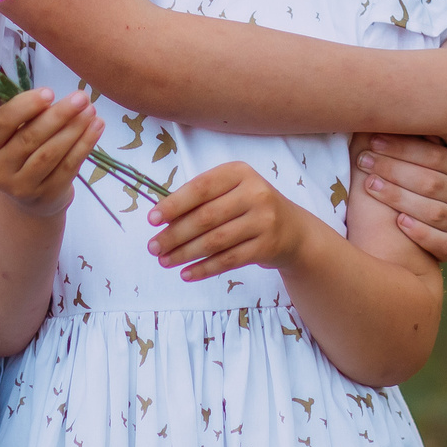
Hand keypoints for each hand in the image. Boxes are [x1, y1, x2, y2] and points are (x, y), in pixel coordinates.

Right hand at [0, 87, 103, 219]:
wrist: (29, 199)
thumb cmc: (23, 153)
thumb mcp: (15, 135)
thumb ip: (29, 117)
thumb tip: (58, 99)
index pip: (1, 123)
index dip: (24, 106)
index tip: (49, 92)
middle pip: (29, 138)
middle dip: (58, 115)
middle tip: (81, 97)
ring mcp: (22, 186)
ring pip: (50, 154)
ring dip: (74, 129)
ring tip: (91, 111)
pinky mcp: (46, 195)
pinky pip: (68, 167)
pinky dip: (84, 145)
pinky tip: (96, 127)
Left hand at [145, 162, 320, 281]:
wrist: (294, 231)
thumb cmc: (251, 207)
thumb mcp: (232, 192)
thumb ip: (202, 200)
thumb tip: (162, 220)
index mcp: (239, 172)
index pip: (201, 187)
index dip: (174, 204)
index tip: (152, 219)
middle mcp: (255, 192)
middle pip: (206, 217)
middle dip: (174, 234)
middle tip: (153, 247)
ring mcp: (264, 220)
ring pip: (215, 241)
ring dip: (185, 253)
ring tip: (165, 261)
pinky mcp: (267, 246)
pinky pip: (228, 260)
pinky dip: (204, 268)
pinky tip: (186, 274)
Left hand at [349, 134, 446, 261]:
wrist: (401, 235)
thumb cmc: (401, 184)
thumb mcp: (408, 159)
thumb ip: (408, 137)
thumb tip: (387, 101)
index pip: (437, 155)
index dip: (404, 147)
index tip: (372, 140)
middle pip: (433, 182)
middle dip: (395, 169)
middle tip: (363, 160)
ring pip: (435, 211)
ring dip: (400, 197)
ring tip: (370, 186)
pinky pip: (443, 243)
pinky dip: (422, 233)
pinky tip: (399, 223)